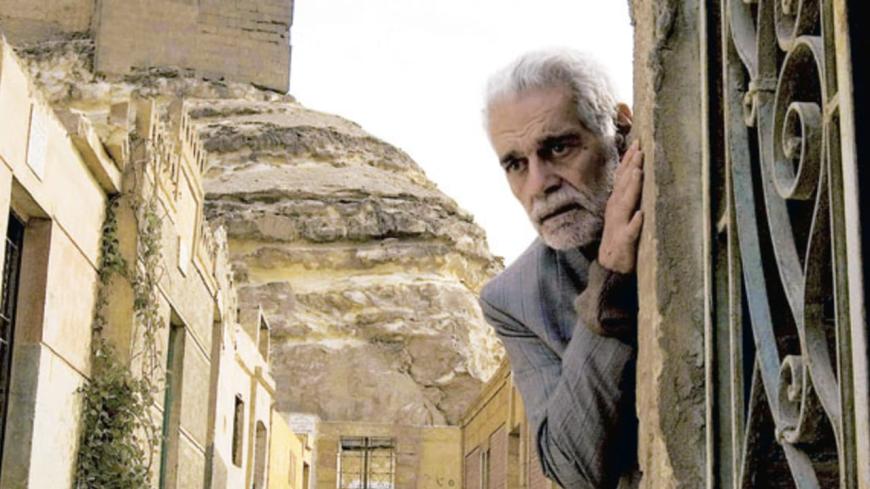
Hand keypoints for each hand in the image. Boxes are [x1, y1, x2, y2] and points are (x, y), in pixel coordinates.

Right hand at [598, 140, 643, 273]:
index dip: (628, 160)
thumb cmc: (620, 236)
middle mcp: (616, 210)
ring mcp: (619, 225)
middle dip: (631, 167)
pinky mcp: (625, 241)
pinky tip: (641, 214)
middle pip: (624, 185)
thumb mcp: (622, 211)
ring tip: (638, 173)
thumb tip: (636, 171)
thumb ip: (628, 194)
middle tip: (639, 149)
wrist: (610, 264)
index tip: (637, 143)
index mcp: (616, 202)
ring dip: (631, 188)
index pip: (622, 177)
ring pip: (625, 203)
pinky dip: (635, 222)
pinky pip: (630, 231)